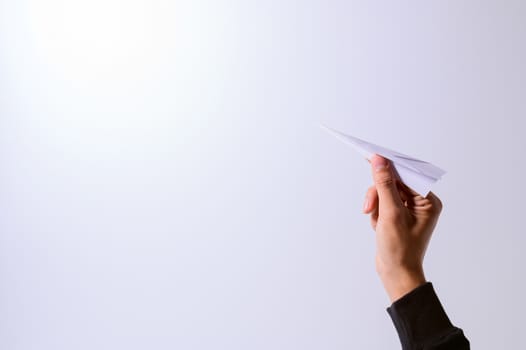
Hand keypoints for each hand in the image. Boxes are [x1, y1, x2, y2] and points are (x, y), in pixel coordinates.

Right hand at [363, 154, 442, 301]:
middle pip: (393, 183)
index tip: (372, 156)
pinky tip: (377, 226)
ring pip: (384, 193)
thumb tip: (379, 160)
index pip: (406, 174)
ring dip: (375, 205)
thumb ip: (384, 184)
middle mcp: (421, 203)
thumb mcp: (390, 213)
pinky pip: (382, 203)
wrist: (395, 274)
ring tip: (374, 221)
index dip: (389, 167)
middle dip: (379, 196)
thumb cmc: (399, 249)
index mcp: (428, 201)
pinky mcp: (397, 215)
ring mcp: (409, 209)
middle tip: (369, 208)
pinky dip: (376, 212)